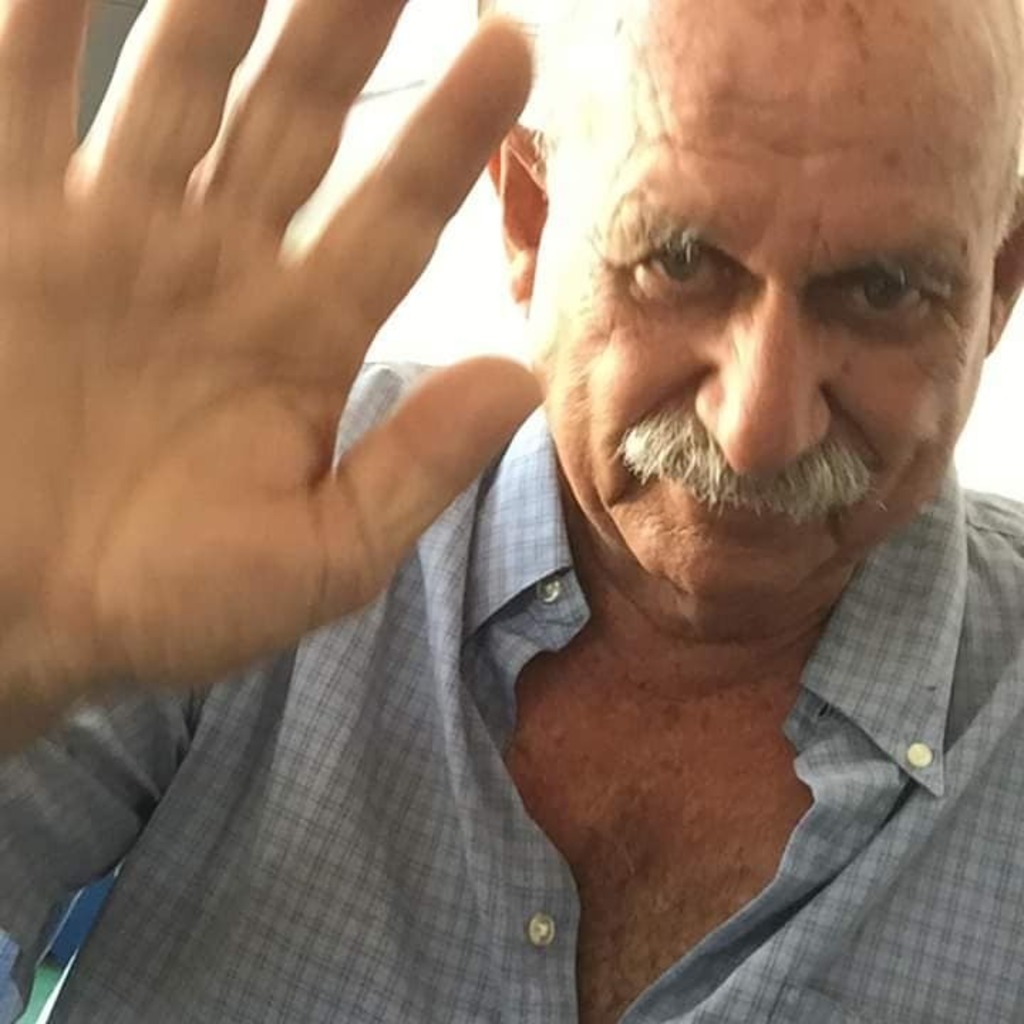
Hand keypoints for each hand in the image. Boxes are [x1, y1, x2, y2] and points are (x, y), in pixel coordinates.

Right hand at [0, 0, 537, 749]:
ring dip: (216, 4)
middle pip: (296, 124)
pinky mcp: (10, 234)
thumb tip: (520, 382)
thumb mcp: (322, 559)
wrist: (20, 625)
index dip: (450, 139)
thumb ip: (418, 469)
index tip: (510, 51)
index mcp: (303, 339)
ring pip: (175, 89)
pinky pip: (20, 109)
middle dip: (344, 34)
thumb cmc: (172, 605)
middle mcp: (221, 269)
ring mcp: (114, 240)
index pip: (393, 218)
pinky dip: (37, 33)